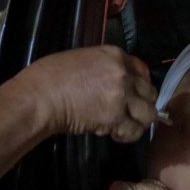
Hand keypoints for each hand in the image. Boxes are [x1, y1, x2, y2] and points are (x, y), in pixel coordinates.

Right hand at [19, 45, 156, 141]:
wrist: (39, 97)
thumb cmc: (49, 76)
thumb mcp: (81, 59)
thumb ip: (103, 67)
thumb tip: (112, 81)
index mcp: (114, 54)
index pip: (143, 69)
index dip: (140, 85)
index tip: (133, 95)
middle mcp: (123, 73)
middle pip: (150, 92)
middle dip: (141, 104)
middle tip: (127, 113)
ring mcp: (122, 95)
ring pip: (149, 113)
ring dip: (138, 121)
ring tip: (123, 126)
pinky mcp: (115, 116)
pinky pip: (135, 130)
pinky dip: (127, 135)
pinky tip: (115, 134)